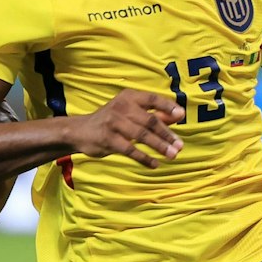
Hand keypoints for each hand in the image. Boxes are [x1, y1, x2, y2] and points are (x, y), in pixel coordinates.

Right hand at [68, 90, 183, 166]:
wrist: (80, 131)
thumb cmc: (111, 122)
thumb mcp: (130, 113)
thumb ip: (154, 113)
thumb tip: (179, 115)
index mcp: (129, 97)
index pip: (152, 98)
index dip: (167, 106)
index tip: (181, 114)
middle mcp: (121, 106)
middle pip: (150, 120)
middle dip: (167, 134)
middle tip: (180, 146)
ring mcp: (114, 122)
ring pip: (142, 135)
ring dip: (159, 146)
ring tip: (172, 155)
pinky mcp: (108, 139)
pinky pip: (130, 150)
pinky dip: (144, 158)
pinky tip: (154, 164)